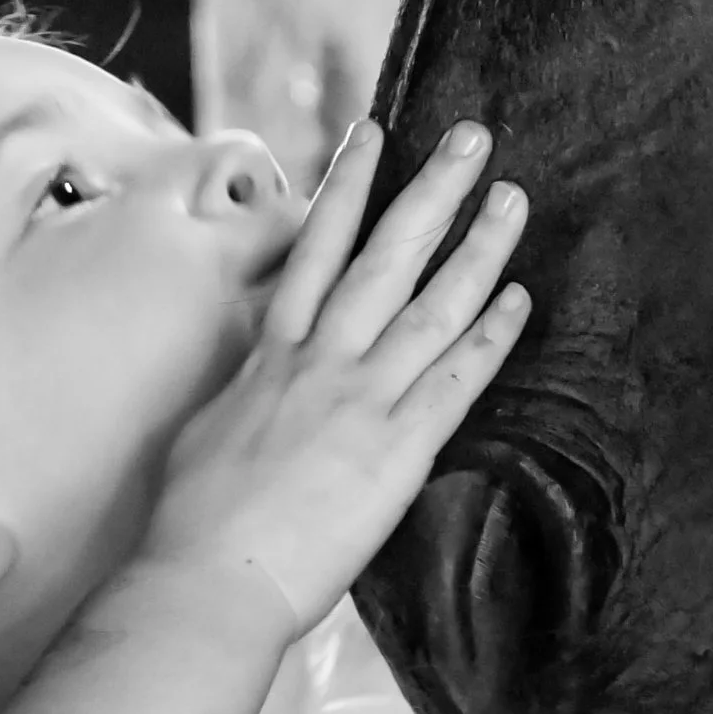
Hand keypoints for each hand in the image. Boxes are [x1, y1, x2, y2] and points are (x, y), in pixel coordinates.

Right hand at [139, 119, 529, 641]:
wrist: (207, 580)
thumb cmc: (193, 522)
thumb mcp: (210, 428)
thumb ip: (247, 388)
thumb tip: (260, 373)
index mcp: (272, 355)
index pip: (316, 250)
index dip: (346, 187)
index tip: (372, 134)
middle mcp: (321, 362)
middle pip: (384, 256)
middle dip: (430, 191)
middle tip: (471, 137)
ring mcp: (361, 401)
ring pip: (431, 305)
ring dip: (477, 246)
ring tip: (511, 197)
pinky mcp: (397, 450)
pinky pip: (454, 381)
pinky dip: (489, 337)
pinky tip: (519, 298)